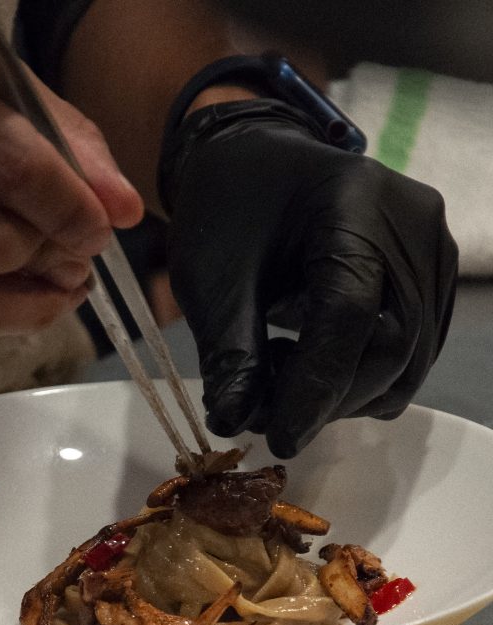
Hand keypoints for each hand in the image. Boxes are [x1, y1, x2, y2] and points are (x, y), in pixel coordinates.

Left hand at [160, 98, 457, 457]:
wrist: (258, 164)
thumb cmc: (230, 208)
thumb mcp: (212, 278)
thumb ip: (230, 353)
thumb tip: (236, 424)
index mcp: (353, 204)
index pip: (350, 316)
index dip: (315, 387)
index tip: (279, 437)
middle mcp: (413, 225)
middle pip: (392, 346)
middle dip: (331, 398)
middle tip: (270, 415)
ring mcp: (433, 252)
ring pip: (408, 362)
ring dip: (346, 396)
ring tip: (283, 378)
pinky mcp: (433, 280)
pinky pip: (411, 355)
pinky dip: (362, 380)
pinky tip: (312, 363)